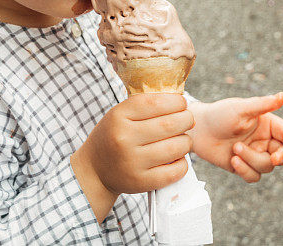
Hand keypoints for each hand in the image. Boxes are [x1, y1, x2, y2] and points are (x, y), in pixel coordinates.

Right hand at [71, 93, 193, 219]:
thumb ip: (145, 105)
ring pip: (176, 147)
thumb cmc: (113, 136)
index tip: (181, 103)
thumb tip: (182, 103)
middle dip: (186, 119)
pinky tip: (177, 158)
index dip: (176, 101)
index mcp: (118, 116)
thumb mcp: (120, 114)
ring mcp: (132, 162)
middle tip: (187, 120)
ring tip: (182, 139)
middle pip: (170, 124)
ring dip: (186, 141)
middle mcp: (124, 138)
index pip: (155, 102)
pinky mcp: (141, 182)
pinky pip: (175, 171)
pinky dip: (182, 163)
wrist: (94, 171)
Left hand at [188, 92, 282, 182]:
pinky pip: (253, 176)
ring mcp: (254, 154)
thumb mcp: (241, 108)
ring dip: (252, 160)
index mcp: (267, 124)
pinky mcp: (243, 166)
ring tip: (234, 149)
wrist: (198, 130)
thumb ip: (262, 104)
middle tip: (273, 158)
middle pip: (281, 155)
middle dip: (278, 158)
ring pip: (266, 166)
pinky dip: (245, 170)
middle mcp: (263, 140)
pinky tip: (233, 160)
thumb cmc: (219, 114)